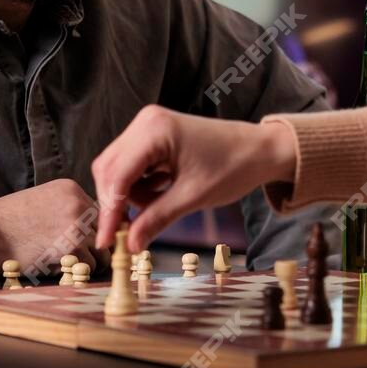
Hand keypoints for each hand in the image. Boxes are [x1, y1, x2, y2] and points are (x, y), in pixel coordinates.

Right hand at [0, 179, 98, 278]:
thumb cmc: (11, 221)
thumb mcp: (44, 201)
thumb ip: (70, 209)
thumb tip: (97, 229)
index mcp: (72, 189)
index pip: (100, 214)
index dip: (93, 231)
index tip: (82, 242)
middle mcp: (78, 204)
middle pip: (105, 232)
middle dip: (94, 247)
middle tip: (76, 256)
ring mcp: (77, 226)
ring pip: (102, 252)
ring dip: (88, 262)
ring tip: (65, 262)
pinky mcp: (71, 248)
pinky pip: (90, 266)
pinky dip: (77, 271)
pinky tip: (58, 267)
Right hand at [90, 106, 294, 253]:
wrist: (260, 150)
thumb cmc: (233, 167)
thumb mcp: (192, 198)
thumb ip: (156, 219)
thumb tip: (130, 245)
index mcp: (153, 131)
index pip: (116, 176)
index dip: (109, 212)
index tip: (106, 241)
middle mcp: (144, 122)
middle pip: (109, 169)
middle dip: (116, 203)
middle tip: (126, 234)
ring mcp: (147, 126)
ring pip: (118, 168)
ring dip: (130, 195)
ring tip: (160, 205)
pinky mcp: (152, 134)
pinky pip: (132, 164)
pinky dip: (140, 185)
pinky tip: (163, 191)